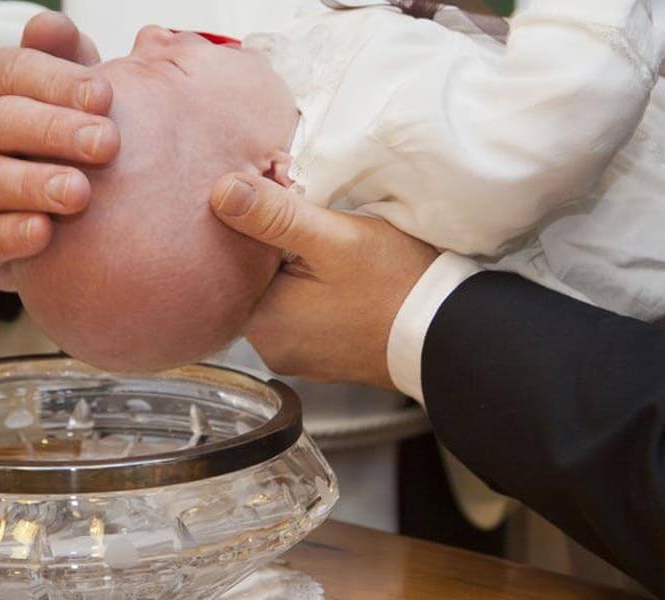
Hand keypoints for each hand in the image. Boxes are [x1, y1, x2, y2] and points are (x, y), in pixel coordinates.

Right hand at [0, 12, 119, 289]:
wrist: (35, 209)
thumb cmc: (54, 138)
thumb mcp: (62, 93)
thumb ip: (61, 58)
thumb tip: (51, 25)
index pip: (10, 70)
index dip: (58, 81)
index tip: (106, 96)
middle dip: (54, 131)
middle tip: (107, 143)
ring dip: (34, 185)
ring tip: (80, 193)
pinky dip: (10, 235)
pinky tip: (45, 233)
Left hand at [210, 174, 438, 388]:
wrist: (447, 335)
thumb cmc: (397, 286)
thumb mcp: (334, 239)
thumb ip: (275, 216)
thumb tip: (221, 192)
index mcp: (261, 321)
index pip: (229, 264)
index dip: (250, 228)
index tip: (279, 203)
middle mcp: (269, 347)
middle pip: (253, 281)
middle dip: (273, 248)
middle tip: (310, 221)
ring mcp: (294, 356)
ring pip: (277, 296)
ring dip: (293, 270)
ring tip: (326, 247)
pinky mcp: (318, 357)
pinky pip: (300, 314)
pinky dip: (311, 292)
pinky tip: (336, 277)